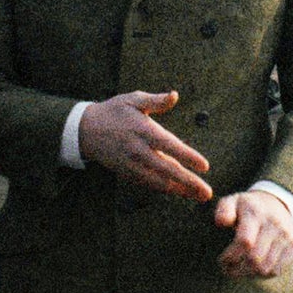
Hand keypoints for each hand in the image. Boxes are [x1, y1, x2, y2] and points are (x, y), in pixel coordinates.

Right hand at [79, 91, 211, 201]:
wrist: (85, 130)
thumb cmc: (114, 111)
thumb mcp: (133, 99)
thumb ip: (156, 100)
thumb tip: (175, 95)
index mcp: (143, 130)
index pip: (170, 146)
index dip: (188, 157)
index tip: (205, 166)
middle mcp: (138, 150)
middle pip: (167, 170)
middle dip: (188, 182)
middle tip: (207, 192)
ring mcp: (132, 164)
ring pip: (158, 182)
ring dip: (180, 190)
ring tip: (198, 196)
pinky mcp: (127, 173)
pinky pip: (148, 184)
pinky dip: (165, 189)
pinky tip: (180, 192)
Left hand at [213, 191, 292, 278]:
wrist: (277, 203)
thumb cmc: (247, 207)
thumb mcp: (233, 201)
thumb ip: (223, 210)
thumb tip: (221, 222)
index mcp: (255, 212)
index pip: (245, 241)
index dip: (231, 256)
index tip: (222, 260)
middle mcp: (274, 223)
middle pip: (255, 258)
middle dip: (237, 268)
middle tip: (227, 268)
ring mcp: (285, 235)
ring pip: (265, 268)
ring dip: (248, 274)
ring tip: (238, 270)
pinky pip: (276, 270)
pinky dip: (262, 274)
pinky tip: (252, 268)